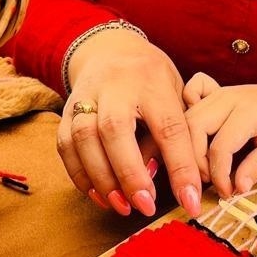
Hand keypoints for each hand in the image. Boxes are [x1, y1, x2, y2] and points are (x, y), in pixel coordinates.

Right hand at [59, 27, 205, 218]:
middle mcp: (115, 85)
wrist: (111, 49)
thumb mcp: (177, 92)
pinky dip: (80, 175)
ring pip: (84, 138)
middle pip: (115, 130)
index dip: (181, 167)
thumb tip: (182, 180)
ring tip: (121, 206)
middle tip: (145, 206)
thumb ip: (180, 130)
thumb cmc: (152, 80)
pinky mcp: (66, 110)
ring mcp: (85, 95)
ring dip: (102, 179)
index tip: (191, 201)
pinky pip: (65, 145)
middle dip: (130, 174)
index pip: (169, 127)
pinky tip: (99, 195)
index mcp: (153, 81)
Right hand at [183, 77, 256, 197]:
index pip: (220, 147)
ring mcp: (219, 93)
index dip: (219, 176)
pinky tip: (197, 137)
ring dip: (189, 146)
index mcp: (249, 110)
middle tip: (210, 181)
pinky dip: (186, 118)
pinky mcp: (214, 94)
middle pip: (194, 128)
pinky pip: (189, 98)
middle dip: (196, 161)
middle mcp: (229, 97)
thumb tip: (238, 188)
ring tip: (205, 168)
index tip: (227, 193)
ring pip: (187, 117)